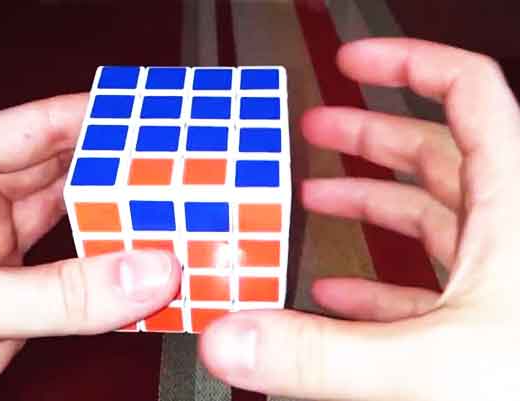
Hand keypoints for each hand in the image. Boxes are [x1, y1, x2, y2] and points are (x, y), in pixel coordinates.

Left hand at [0, 94, 179, 400]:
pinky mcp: (15, 306)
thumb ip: (53, 292)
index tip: (140, 116)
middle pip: (62, 176)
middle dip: (114, 173)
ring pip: (72, 230)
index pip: (30, 128)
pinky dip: (109, 280)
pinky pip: (75, 283)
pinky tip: (138, 271)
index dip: (88, 118)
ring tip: (162, 218)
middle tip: (166, 171)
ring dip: (116, 228)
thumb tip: (138, 273)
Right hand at [200, 38, 519, 400]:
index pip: (467, 93)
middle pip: (434, 153)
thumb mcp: (432, 365)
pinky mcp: (483, 319)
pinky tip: (336, 294)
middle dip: (368, 135)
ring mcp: (496, 275)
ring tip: (316, 196)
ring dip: (369, 201)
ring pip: (430, 216)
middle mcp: (506, 232)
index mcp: (508, 208)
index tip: (354, 60)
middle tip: (318, 127)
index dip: (408, 65)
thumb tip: (236, 337)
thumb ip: (325, 351)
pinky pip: (426, 282)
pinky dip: (379, 281)